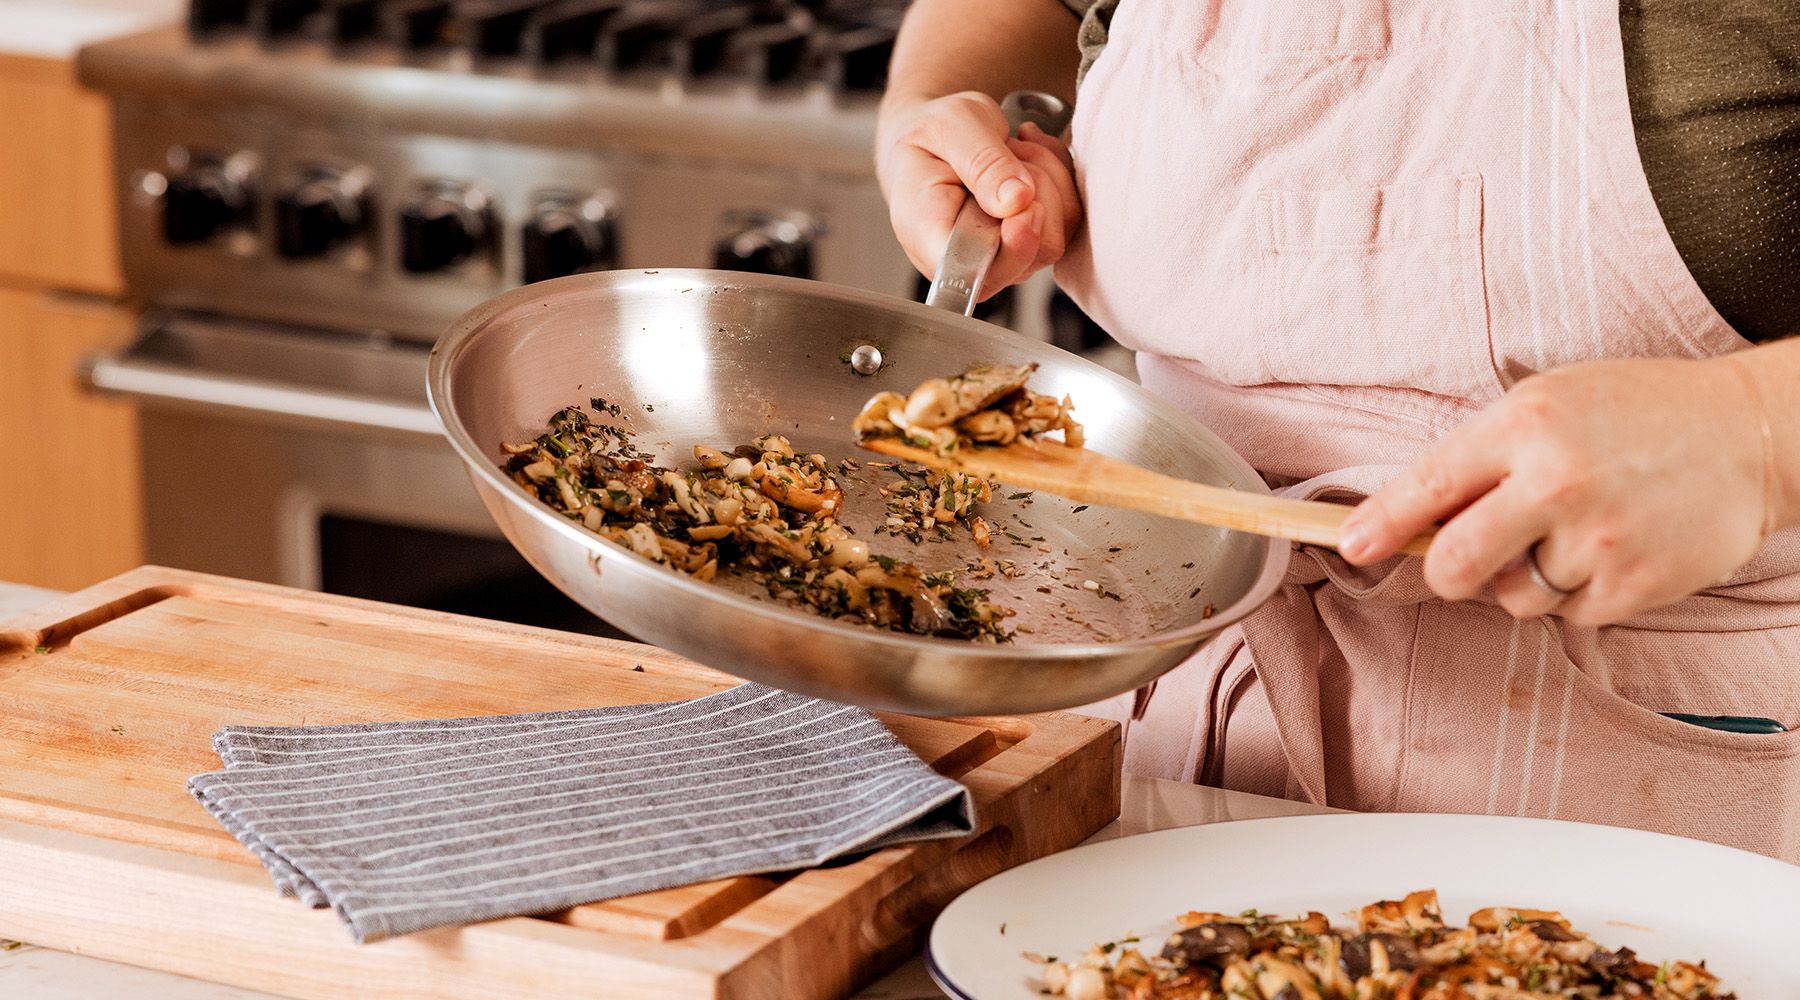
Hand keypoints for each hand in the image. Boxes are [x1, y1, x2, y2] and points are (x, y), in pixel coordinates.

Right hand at [875, 91, 1081, 297]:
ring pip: (1058, 233)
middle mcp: (967, 258)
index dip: (1013, 248)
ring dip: (1047, 178)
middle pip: (1033, 253)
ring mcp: (1003, 256)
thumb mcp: (949, 126)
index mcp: (928, 237)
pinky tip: (1026, 157)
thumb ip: (983, 163)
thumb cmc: (931, 134)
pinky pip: (1069, 218)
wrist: (936, 136)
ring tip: (1011, 150)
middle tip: (1008, 150)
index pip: (977, 273)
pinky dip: (1058, 177)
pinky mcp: (1030, 244)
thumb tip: (1017, 201)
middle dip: (1037, 190)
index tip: (1024, 205)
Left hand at [1337, 356, 1770, 624]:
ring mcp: (1597, 537)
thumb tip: (1412, 515)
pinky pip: (1569, 614)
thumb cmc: (1637, 413)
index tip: (1350, 547)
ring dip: (1526, 580)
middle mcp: (1556, 482)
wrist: (1749, 433)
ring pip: (1512, 597)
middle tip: (1459, 564)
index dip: (1378, 524)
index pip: (1427, 486)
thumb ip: (1483, 456)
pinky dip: (1579, 593)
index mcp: (1524, 427)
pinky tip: (1611, 550)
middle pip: (1452, 563)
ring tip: (1571, 535)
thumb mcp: (1550, 403)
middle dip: (1444, 573)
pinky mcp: (1635, 583)